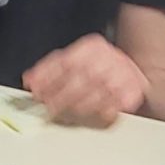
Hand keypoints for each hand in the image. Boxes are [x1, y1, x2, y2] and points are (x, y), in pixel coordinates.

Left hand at [22, 34, 147, 126]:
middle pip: (81, 79)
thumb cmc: (98, 67)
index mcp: (91, 47)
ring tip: (63, 116)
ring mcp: (124, 74)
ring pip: (97, 95)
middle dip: (61, 97)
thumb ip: (50, 68)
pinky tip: (88, 117)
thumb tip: (30, 80)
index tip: (36, 92)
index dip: (48, 78)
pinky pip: (115, 106)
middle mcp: (109, 58)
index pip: (66, 62)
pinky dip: (100, 114)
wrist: (134, 71)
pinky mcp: (135, 92)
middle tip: (48, 109)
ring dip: (77, 109)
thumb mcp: (74, 60)